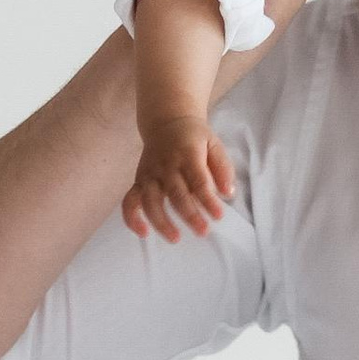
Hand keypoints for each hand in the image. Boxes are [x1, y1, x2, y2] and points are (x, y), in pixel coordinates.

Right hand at [125, 115, 236, 243]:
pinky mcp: (138, 181)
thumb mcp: (214, 144)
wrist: (166, 120)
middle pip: (176, 194)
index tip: (218, 216)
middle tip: (203, 231)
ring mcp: (149, 175)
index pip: (198, 181)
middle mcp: (166, 166)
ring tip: (175, 238)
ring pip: (150, 201)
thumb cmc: (194, 137)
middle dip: (189, 215)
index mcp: (187, 155)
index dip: (207, 200)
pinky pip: (130, 201)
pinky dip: (132, 218)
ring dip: (161, 222)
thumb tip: (228, 193)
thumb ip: (223, 168)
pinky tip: (143, 233)